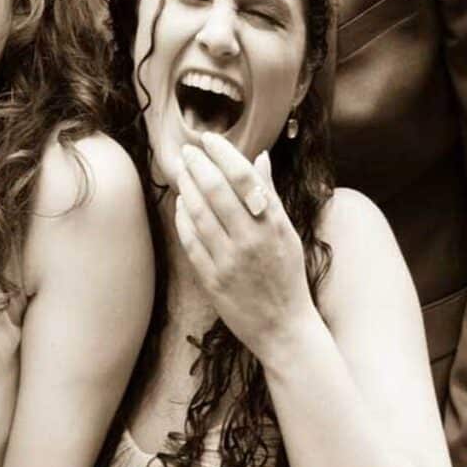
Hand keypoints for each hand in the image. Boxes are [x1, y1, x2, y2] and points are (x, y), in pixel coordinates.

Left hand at [170, 133, 315, 359]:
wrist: (284, 327)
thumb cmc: (287, 277)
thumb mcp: (287, 234)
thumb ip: (270, 196)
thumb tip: (260, 158)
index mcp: (275, 226)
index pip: (245, 179)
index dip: (223, 155)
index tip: (208, 139)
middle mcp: (252, 240)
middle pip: (217, 192)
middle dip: (197, 166)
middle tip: (186, 150)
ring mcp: (230, 261)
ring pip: (199, 214)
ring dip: (186, 189)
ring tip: (181, 172)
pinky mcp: (212, 279)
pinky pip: (190, 241)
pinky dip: (183, 219)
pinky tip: (180, 204)